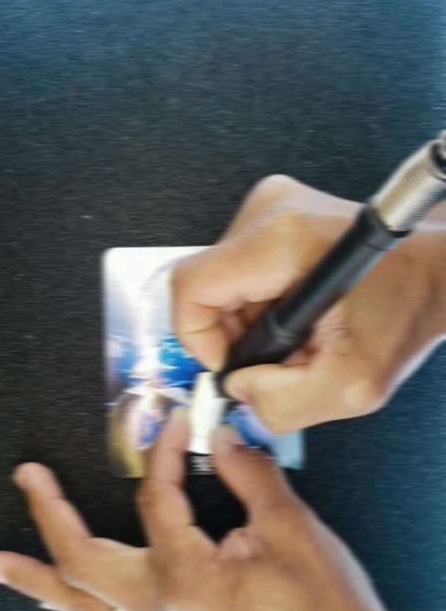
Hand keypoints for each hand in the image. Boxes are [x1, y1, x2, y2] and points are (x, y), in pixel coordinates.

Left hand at [0, 411, 443, 610]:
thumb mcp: (292, 529)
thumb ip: (248, 475)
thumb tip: (222, 440)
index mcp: (187, 580)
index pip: (155, 499)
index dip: (161, 451)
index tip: (173, 421)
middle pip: (83, 562)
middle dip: (49, 516)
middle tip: (30, 478)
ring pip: (84, 605)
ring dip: (40, 579)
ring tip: (0, 564)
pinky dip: (80, 602)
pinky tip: (70, 597)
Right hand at [173, 175, 445, 432]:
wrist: (437, 267)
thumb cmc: (407, 308)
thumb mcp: (353, 384)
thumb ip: (284, 404)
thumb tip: (239, 391)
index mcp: (279, 243)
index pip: (188, 289)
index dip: (199, 340)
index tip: (235, 363)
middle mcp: (268, 213)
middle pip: (203, 289)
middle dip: (233, 336)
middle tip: (282, 355)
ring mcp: (270, 206)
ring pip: (220, 283)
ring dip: (250, 323)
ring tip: (299, 335)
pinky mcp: (275, 214)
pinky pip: (239, 271)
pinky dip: (261, 304)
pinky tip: (299, 314)